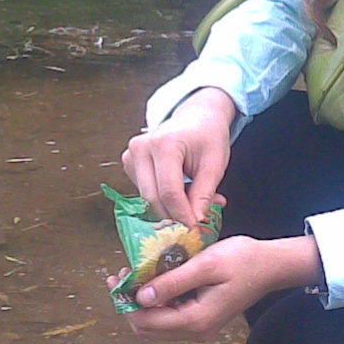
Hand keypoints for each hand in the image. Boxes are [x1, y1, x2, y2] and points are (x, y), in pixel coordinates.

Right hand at [121, 87, 236, 227]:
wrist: (196, 116)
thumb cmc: (208, 136)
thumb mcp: (215, 164)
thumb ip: (204, 193)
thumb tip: (195, 221)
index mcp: (164, 144)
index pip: (169, 191)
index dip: (182, 214)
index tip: (194, 227)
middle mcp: (141, 148)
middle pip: (153, 197)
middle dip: (174, 215)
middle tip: (194, 223)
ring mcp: (131, 154)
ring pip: (147, 197)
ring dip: (169, 207)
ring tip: (193, 200)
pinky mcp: (129, 161)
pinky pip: (143, 190)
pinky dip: (162, 197)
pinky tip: (179, 190)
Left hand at [122, 235, 321, 341]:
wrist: (272, 266)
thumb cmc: (242, 260)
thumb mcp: (206, 264)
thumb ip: (173, 281)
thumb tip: (140, 296)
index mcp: (195, 320)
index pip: (146, 322)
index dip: (127, 302)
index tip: (120, 274)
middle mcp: (195, 331)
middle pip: (147, 328)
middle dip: (130, 303)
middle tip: (125, 272)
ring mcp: (199, 328)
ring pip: (157, 324)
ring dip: (143, 302)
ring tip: (138, 272)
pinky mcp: (202, 319)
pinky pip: (170, 317)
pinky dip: (158, 301)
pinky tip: (158, 278)